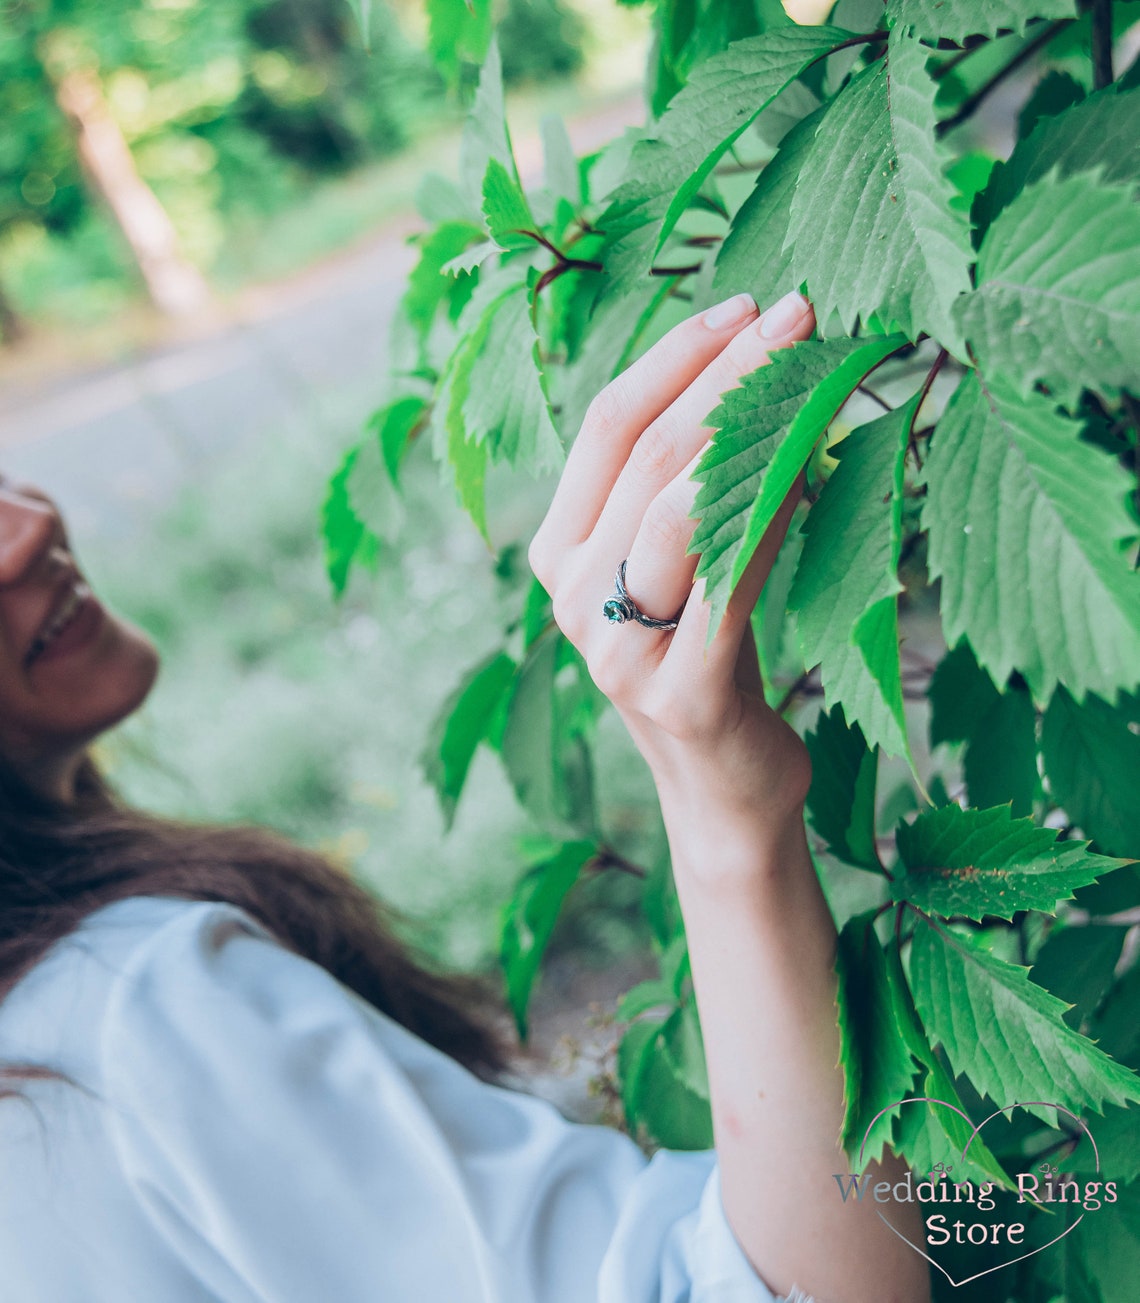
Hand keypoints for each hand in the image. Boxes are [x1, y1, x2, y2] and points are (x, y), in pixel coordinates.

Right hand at [528, 290, 815, 855]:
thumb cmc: (710, 659)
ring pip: (681, 507)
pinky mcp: (681, 692)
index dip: (675, 356)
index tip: (746, 304)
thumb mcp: (678, 568)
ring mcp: (618, 649)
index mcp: (559, 553)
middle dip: (728, 371)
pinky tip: (817, 465)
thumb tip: (755, 373)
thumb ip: (682, 490)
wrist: (723, 786)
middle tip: (799, 313)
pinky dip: (776, 511)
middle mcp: (574, 597)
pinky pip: (733, 579)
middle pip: (648, 453)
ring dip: (755, 427)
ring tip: (814, 374)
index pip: (605, 427)